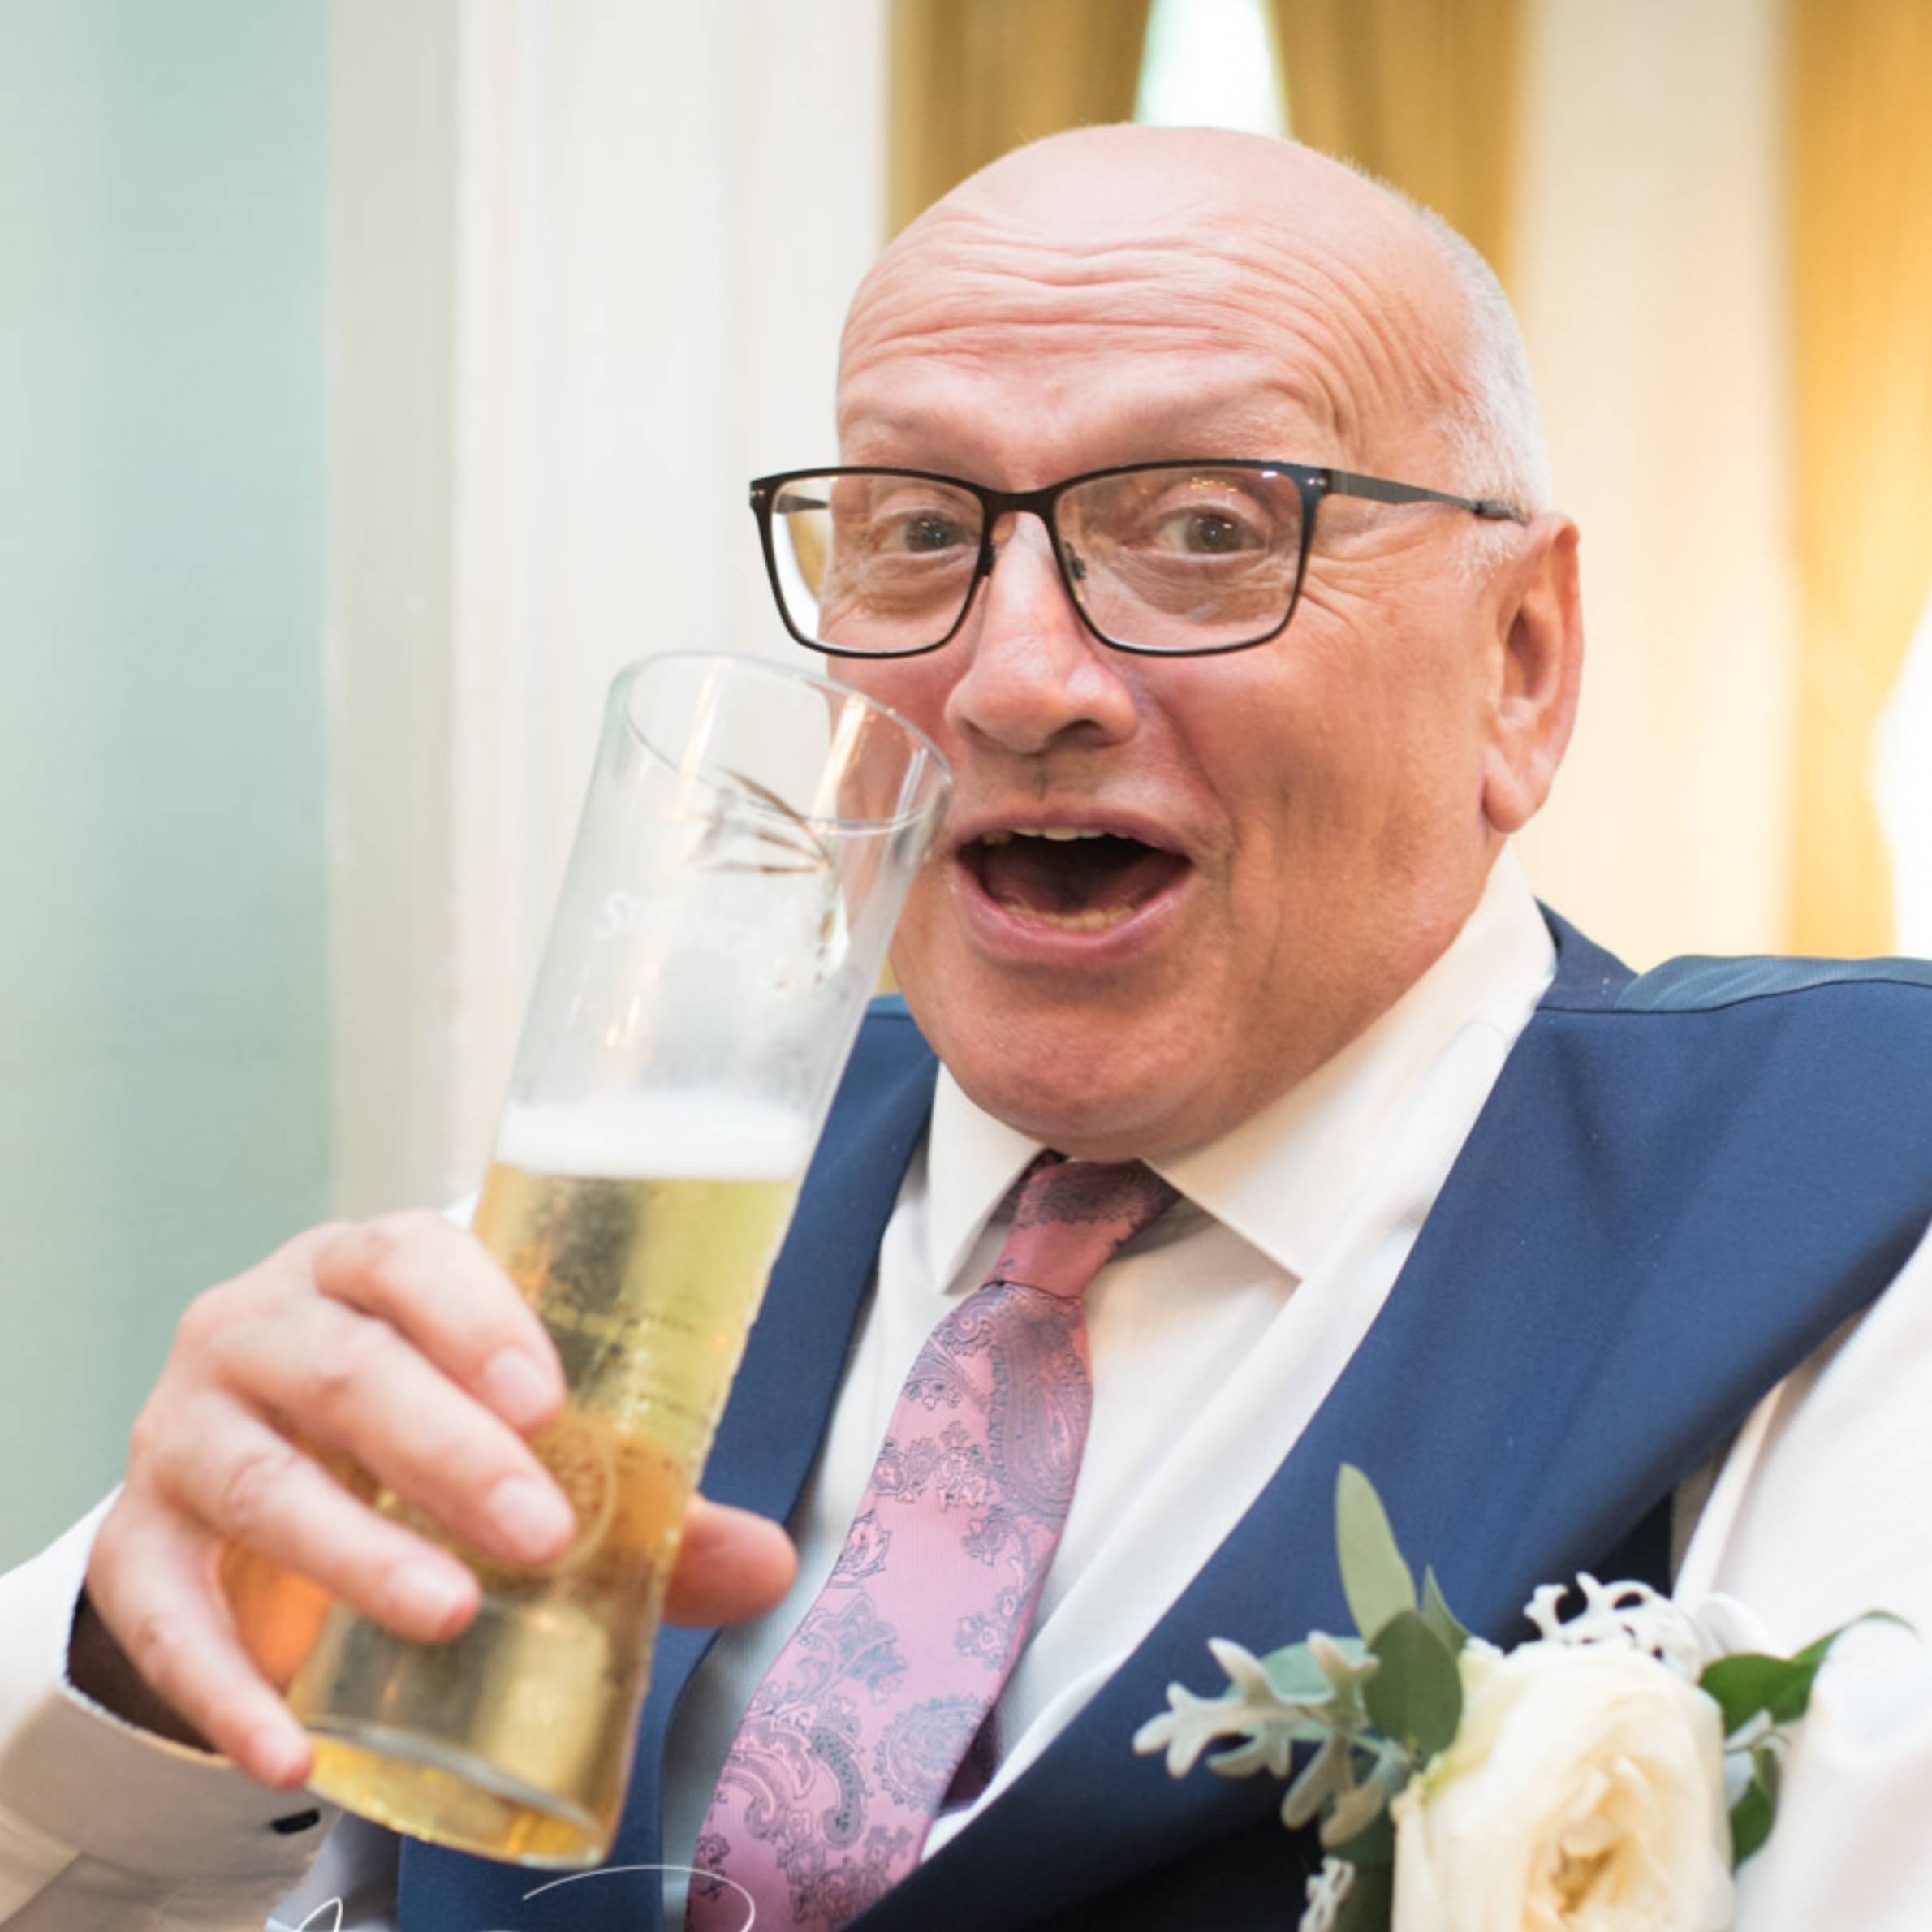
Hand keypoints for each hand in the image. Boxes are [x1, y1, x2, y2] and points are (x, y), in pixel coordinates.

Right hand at [77, 1213, 796, 1788]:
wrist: (251, 1489)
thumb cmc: (408, 1430)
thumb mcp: (512, 1436)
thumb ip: (641, 1496)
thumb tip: (767, 1562)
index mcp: (362, 1273)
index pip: (405, 1253)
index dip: (473, 1315)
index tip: (547, 1398)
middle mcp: (259, 1329)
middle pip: (339, 1367)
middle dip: (442, 1449)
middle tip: (538, 1530)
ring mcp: (184, 1430)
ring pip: (255, 1479)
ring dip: (352, 1552)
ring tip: (446, 1614)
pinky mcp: (134, 1540)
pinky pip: (161, 1612)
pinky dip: (224, 1685)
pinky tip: (291, 1746)